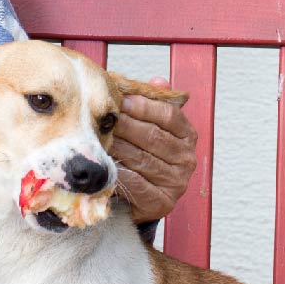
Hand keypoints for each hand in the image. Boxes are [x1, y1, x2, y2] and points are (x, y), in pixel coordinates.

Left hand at [111, 77, 197, 223]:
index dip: (144, 106)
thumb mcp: (152, 127)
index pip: (169, 115)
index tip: (121, 100)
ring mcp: (177, 182)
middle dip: (125, 125)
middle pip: (153, 136)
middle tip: (102, 117)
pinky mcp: (162, 202)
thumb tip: (159, 81)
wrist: (141, 198)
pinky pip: (136, 182)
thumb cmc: (144, 155)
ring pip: (141, 158)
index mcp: (188, 136)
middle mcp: (187, 159)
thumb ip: (154, 105)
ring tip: (96, 136)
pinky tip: (103, 162)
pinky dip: (118, 171)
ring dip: (117, 146)